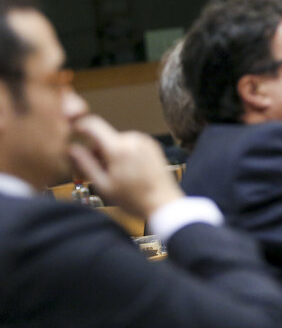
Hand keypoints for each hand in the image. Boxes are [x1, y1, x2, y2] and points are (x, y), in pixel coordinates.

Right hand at [68, 115, 183, 217]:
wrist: (164, 203)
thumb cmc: (135, 199)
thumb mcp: (103, 185)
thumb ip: (85, 164)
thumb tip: (71, 148)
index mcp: (119, 148)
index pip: (93, 124)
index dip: (79, 126)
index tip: (71, 133)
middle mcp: (133, 139)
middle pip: (104, 137)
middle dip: (97, 151)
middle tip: (98, 172)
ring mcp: (144, 141)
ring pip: (116, 141)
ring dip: (111, 153)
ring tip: (116, 175)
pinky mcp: (151, 145)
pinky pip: (130, 144)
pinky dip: (124, 153)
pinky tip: (128, 171)